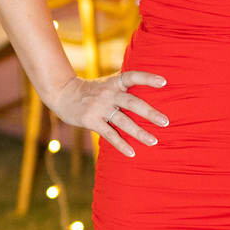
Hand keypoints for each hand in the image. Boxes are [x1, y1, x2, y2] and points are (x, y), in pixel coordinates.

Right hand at [49, 69, 167, 157]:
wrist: (63, 93)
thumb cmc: (93, 90)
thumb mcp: (108, 82)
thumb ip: (125, 85)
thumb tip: (152, 85)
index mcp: (115, 82)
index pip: (133, 76)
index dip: (148, 78)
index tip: (164, 82)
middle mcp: (108, 93)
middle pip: (132, 102)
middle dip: (149, 112)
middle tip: (166, 122)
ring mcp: (99, 107)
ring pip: (123, 121)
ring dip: (139, 132)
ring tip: (153, 141)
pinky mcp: (91, 120)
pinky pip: (109, 134)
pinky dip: (121, 144)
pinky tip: (132, 153)